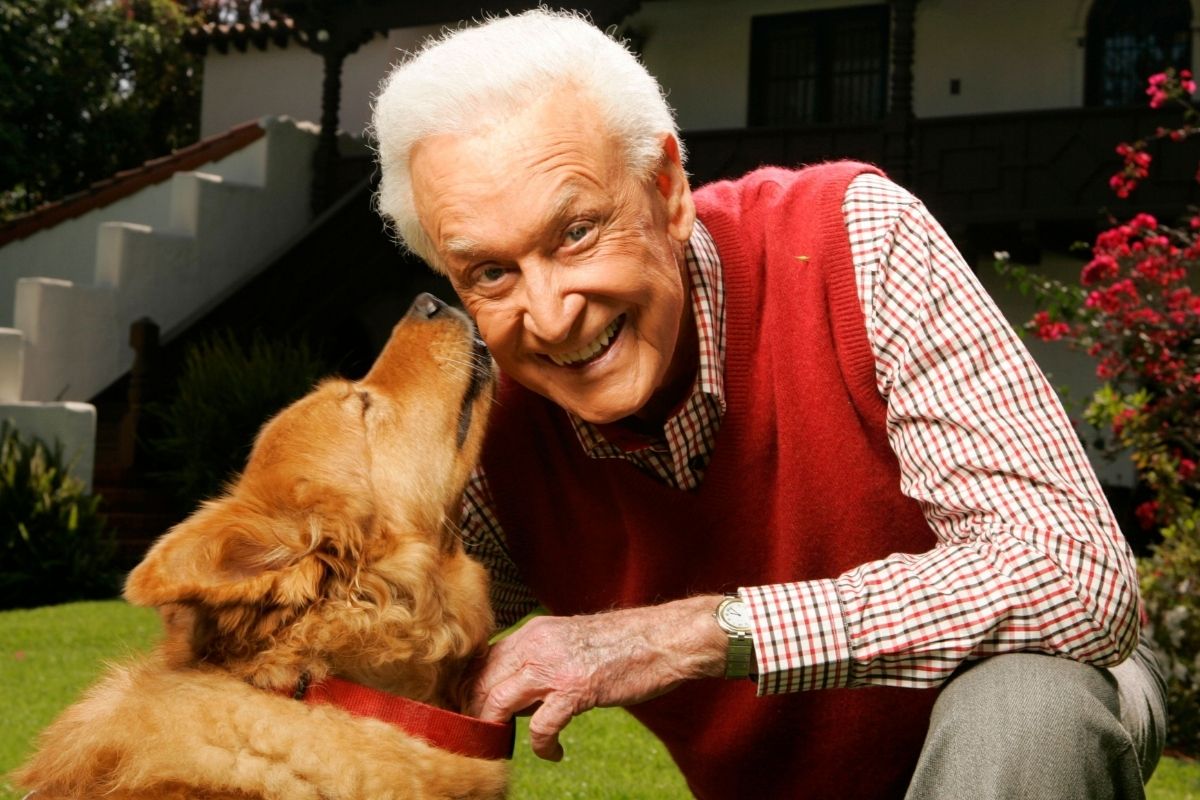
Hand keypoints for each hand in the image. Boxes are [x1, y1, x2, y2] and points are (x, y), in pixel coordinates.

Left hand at [467, 594, 726, 760]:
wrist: (664, 638)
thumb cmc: (623, 643)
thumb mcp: (569, 641)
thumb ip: (539, 660)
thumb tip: (515, 694)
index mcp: (533, 631)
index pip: (482, 660)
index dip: (469, 689)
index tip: (470, 712)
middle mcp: (536, 643)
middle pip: (481, 681)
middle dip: (476, 713)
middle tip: (484, 737)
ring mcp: (554, 666)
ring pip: (497, 700)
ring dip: (495, 728)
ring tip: (505, 744)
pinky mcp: (577, 689)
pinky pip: (541, 726)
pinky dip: (541, 746)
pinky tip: (554, 753)